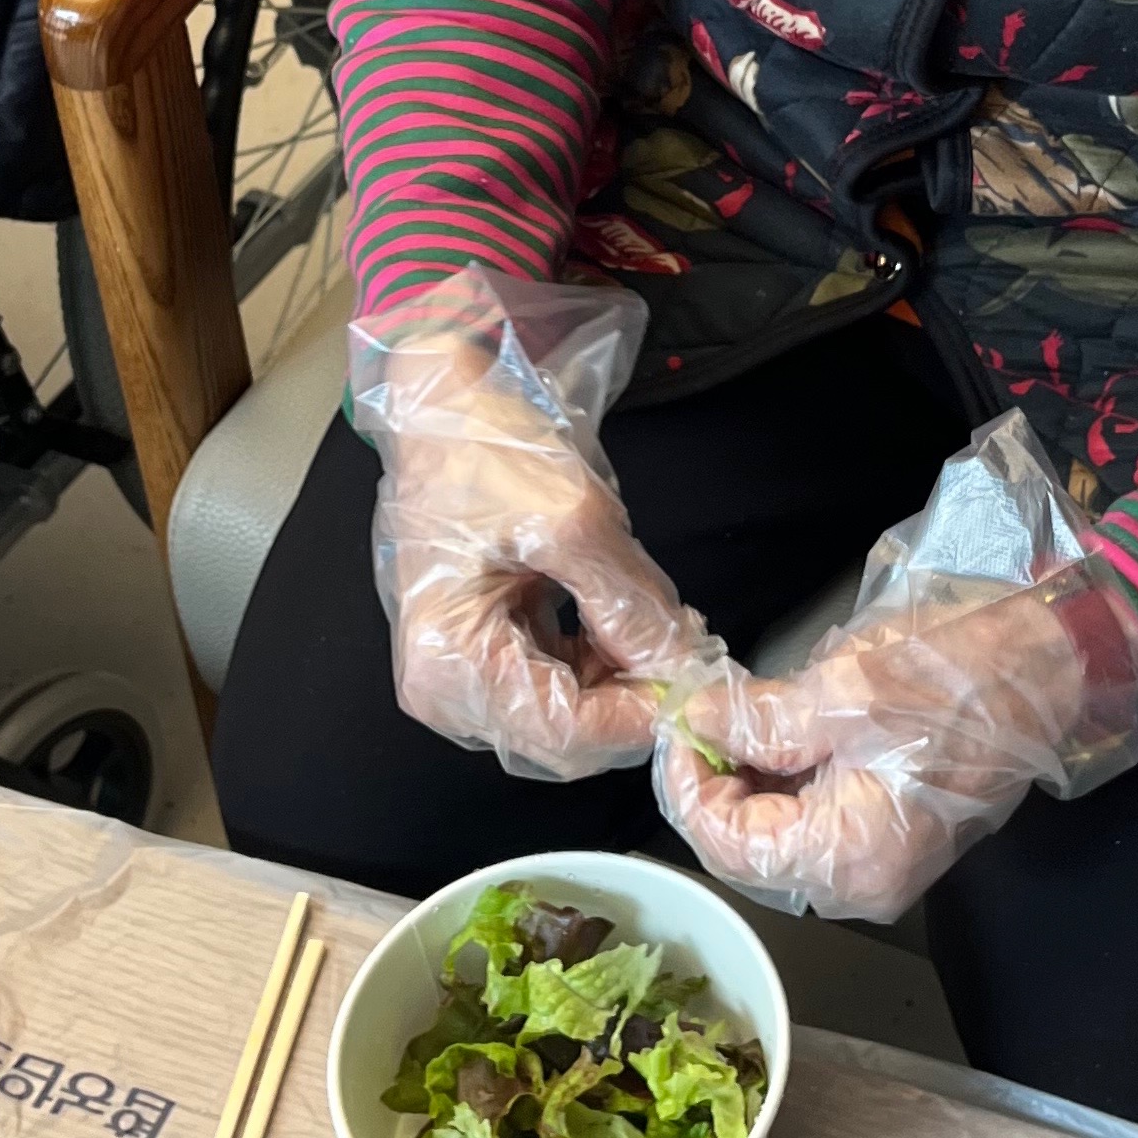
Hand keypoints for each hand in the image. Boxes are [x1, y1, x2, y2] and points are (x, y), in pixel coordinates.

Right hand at [379, 396, 708, 775]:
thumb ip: (628, 603)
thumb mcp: (570, 519)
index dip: (639, 713)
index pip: (564, 732)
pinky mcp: (484, 649)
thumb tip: (682, 664)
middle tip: (686, 643)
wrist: (441, 404)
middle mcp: (446, 689)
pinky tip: (622, 616)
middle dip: (632, 696)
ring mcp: (462, 673)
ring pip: (568, 713)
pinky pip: (556, 680)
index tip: (696, 679)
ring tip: (659, 619)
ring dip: (621, 676)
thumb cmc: (484, 449)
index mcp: (448, 667)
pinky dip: (600, 658)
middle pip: (565, 734)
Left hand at [658, 570, 1137, 922]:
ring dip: (748, 780)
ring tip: (734, 715)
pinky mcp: (894, 839)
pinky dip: (788, 783)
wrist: (1054, 669)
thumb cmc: (960, 677)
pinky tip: (777, 734)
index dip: (687, 783)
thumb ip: (760, 719)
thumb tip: (694, 720)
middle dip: (714, 781)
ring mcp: (882, 866)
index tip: (675, 722)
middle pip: (750, 849)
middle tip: (698, 712)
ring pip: (780, 837)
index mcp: (848, 857)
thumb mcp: (846, 689)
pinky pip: (817, 824)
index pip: (729, 843)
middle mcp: (862, 884)